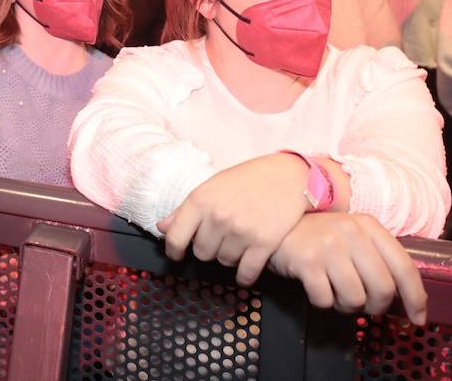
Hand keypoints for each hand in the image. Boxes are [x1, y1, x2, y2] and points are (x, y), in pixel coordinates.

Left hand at [154, 153, 309, 284]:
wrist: (290, 176)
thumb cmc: (249, 179)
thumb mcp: (212, 186)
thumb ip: (186, 209)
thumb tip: (162, 227)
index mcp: (201, 200)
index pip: (175, 237)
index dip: (174, 250)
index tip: (177, 254)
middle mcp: (218, 216)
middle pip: (201, 254)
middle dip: (210, 249)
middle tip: (222, 237)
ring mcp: (241, 231)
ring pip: (224, 262)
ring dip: (230, 257)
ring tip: (240, 241)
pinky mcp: (263, 243)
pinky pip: (246, 273)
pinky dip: (245, 275)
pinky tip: (248, 266)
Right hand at [266, 213, 427, 324]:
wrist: (274, 224)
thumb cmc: (319, 237)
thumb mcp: (353, 237)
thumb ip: (378, 258)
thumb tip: (408, 298)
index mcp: (369, 226)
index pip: (404, 267)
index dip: (416, 298)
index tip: (417, 319)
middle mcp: (351, 233)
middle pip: (383, 289)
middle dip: (376, 306)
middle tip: (365, 305)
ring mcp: (328, 246)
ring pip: (355, 298)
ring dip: (346, 305)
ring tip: (336, 293)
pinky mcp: (306, 261)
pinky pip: (326, 300)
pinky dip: (324, 302)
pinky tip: (317, 288)